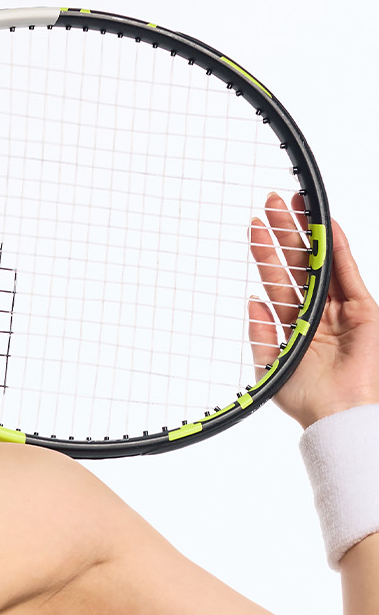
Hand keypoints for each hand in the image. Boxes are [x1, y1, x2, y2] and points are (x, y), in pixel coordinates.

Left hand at [248, 195, 378, 427]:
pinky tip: (327, 227)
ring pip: (322, 263)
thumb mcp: (272, 365)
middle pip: (299, 265)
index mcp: (295, 326)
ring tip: (294, 203)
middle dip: (285, 233)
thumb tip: (252, 302)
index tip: (255, 228)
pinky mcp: (363, 309)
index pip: (279, 282)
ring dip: (309, 233)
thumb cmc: (306, 398)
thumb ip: (262, 334)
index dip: (268, 255)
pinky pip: (349, 272)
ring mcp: (341, 309)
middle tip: (270, 202)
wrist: (338, 413)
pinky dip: (339, 249)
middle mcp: (318, 313)